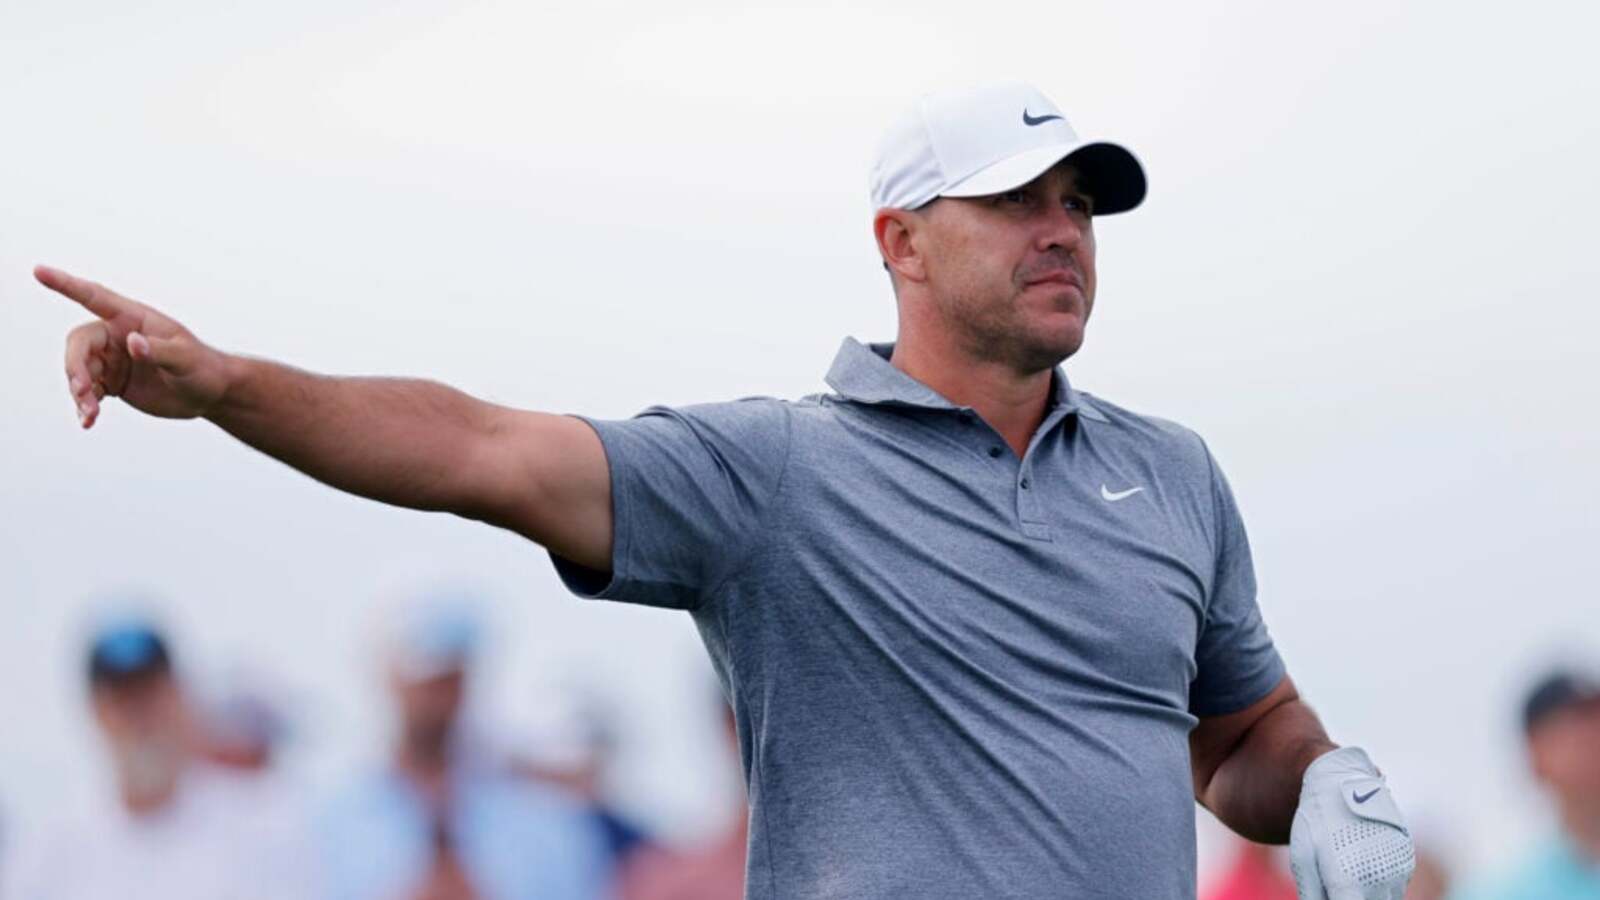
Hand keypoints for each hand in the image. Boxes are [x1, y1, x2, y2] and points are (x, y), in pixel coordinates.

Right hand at [36, 265, 231, 428]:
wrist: (210, 394)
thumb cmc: (203, 368)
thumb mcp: (185, 359)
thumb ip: (158, 350)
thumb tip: (132, 341)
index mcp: (133, 318)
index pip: (94, 297)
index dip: (66, 284)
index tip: (39, 271)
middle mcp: (118, 335)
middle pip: (79, 344)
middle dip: (76, 367)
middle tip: (82, 392)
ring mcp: (113, 359)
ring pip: (80, 370)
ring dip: (79, 392)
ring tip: (90, 414)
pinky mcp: (113, 382)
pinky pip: (88, 391)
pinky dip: (85, 405)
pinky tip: (89, 421)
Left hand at [1289, 746, 1414, 898]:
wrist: (1341, 783)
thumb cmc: (1316, 822)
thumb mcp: (1303, 859)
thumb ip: (1312, 895)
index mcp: (1349, 882)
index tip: (1333, 894)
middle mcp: (1379, 879)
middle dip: (1353, 898)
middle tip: (1335, 880)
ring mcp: (1398, 870)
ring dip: (1368, 895)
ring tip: (1348, 867)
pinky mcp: (1406, 861)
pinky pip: (1395, 887)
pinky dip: (1380, 885)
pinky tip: (1362, 862)